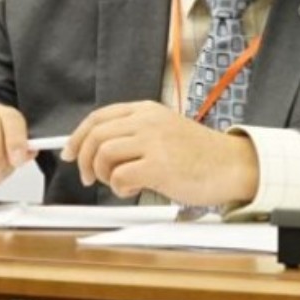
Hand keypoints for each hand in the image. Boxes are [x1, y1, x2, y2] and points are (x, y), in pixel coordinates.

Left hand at [60, 101, 257, 205]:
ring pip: (103, 154)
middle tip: (88, 177)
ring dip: (102, 174)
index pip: (99, 117)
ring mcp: (153, 141)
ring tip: (119, 184)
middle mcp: (147, 120)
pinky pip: (120, 176)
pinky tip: (134, 189)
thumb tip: (97, 150)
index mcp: (146, 110)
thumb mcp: (164, 130)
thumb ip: (134, 134)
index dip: (77, 136)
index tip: (68, 152)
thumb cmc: (199, 153)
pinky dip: (119, 188)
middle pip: (96, 134)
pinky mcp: (159, 165)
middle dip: (83, 159)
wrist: (231, 164)